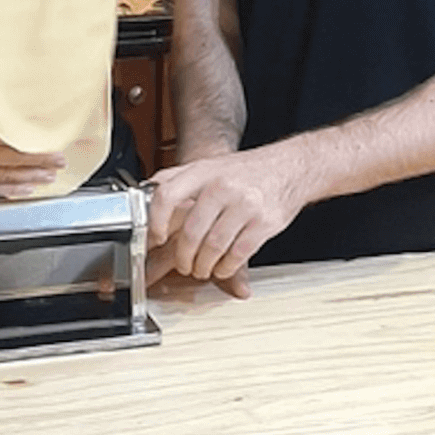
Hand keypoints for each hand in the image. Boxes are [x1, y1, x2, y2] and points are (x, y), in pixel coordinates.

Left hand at [145, 147, 306, 296]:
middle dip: (184, 257)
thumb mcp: (210, 166)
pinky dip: (226, 267)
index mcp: (204, 171)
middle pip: (191, 232)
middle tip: (184, 265)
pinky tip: (223, 266)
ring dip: (203, 266)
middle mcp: (223, 186)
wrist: (291, 167)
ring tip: (202, 268)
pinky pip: (237, 255)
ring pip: (213, 247)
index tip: (155, 239)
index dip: (154, 222)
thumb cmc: (247, 171)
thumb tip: (143, 192)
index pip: (167, 195)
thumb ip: (178, 177)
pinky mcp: (264, 222)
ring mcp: (246, 204)